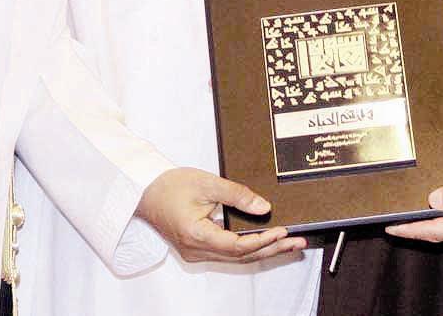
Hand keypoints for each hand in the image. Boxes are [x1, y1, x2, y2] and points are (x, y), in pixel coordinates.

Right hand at [136, 167, 305, 262]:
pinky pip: (227, 253)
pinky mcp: (197, 248)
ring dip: (263, 250)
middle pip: (240, 256)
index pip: (237, 245)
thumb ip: (238, 195)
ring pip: (235, 257)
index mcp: (196, 235)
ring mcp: (195, 252)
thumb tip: (264, 208)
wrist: (145, 191)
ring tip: (289, 244)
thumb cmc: (170, 185)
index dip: (262, 240)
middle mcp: (196, 250)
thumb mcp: (208, 183)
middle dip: (271, 249)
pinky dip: (248, 248)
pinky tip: (265, 243)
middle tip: (297, 242)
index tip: (283, 231)